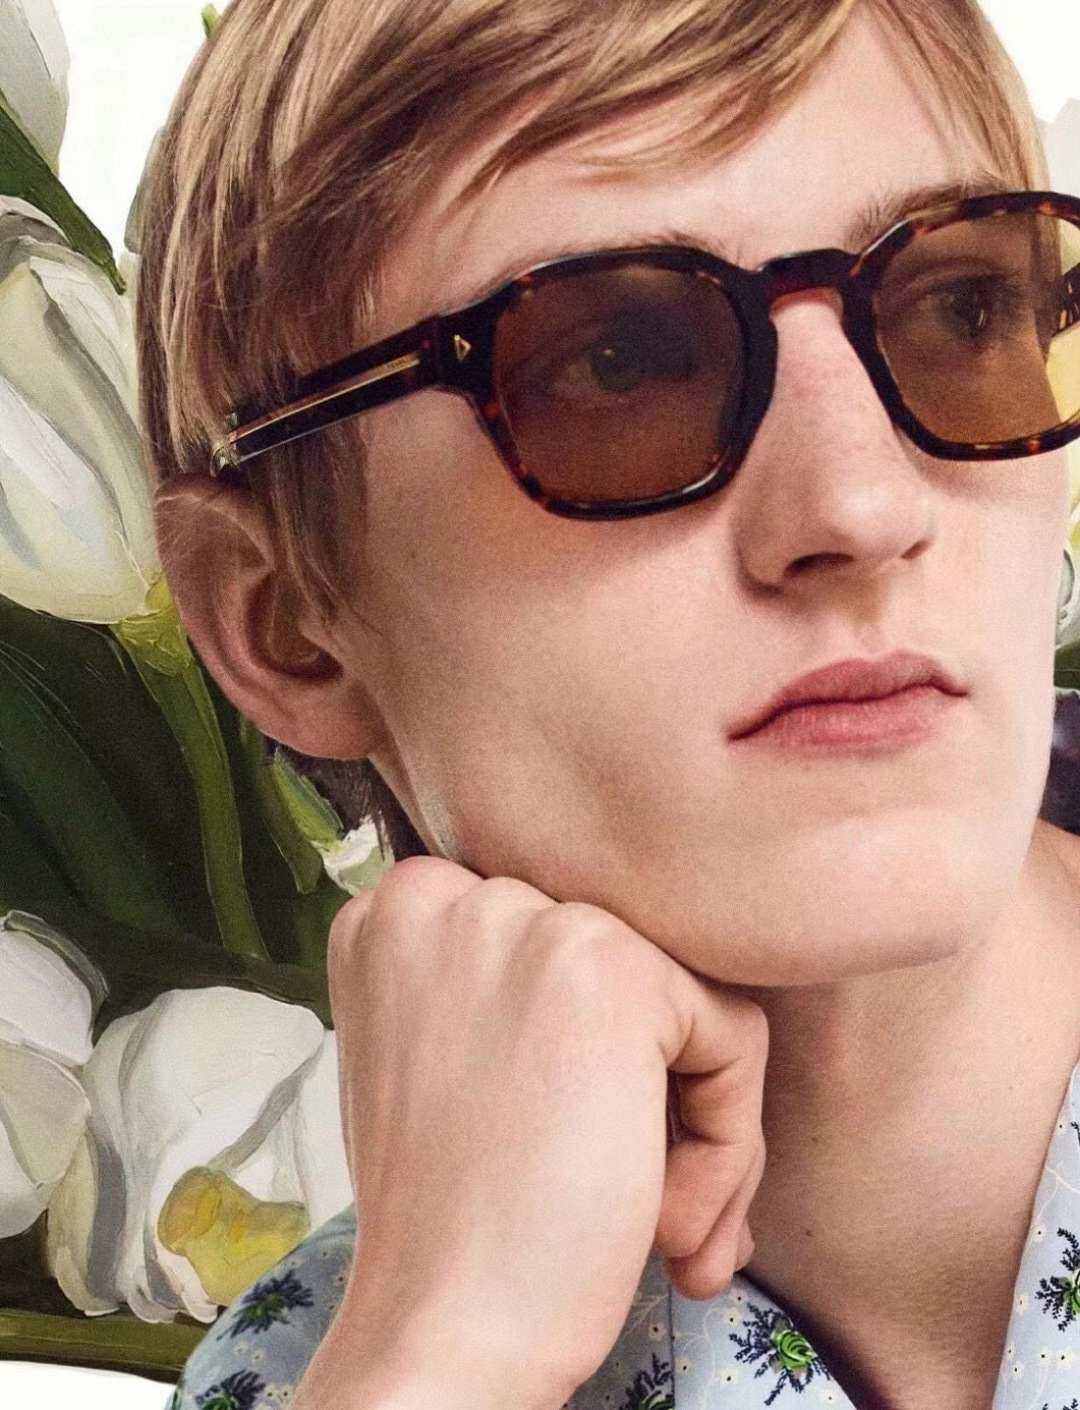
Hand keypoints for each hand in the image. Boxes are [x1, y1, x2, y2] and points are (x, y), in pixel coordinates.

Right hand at [310, 856, 767, 1409]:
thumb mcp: (444, 1060)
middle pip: (621, 965)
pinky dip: (727, 1146)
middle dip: (652, 1094)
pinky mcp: (610, 970)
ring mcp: (527, 921)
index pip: (553, 945)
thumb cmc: (450, 1221)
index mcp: (400, 911)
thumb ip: (509, 988)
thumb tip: (644, 973)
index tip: (578, 1156)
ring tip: (665, 1233)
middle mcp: (449, 891)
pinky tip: (668, 1228)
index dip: (587, 1062)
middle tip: (649, 1210)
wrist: (440, 1333)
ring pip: (686, 1002)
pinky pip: (732, 1037)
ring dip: (700, 1131)